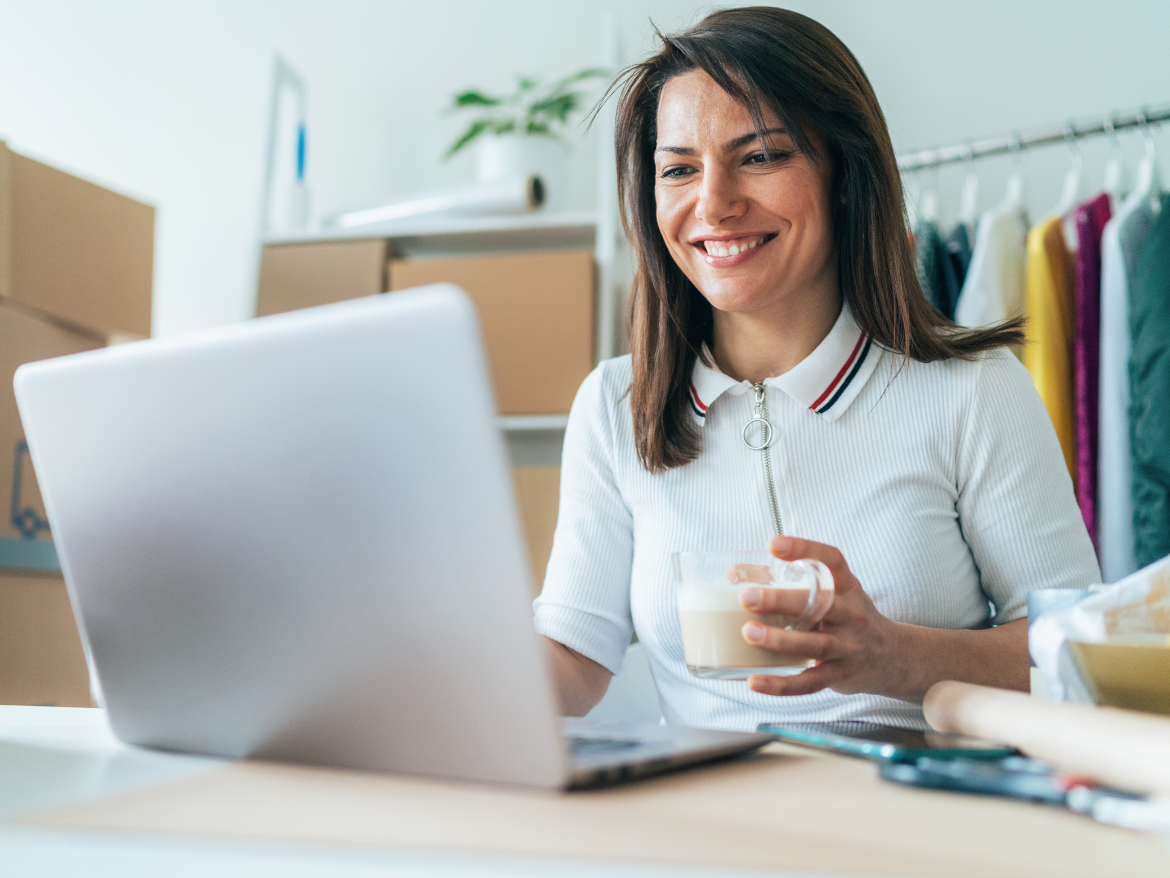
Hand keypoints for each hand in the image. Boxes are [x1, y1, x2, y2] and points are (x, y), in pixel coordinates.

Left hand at [739, 535, 910, 699]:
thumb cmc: (847, 618)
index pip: (832, 560)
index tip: (774, 544)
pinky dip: (781, 685)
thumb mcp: (831, 594)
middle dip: (781, 600)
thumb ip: (786, 582)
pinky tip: (754, 681)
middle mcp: (852, 615)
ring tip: (748, 632)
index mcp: (847, 588)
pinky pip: (810, 683)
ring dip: (780, 640)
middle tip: (746, 597)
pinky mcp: (840, 676)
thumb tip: (733, 574)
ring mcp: (848, 647)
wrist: (893, 657)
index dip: (805, 549)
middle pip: (821, 605)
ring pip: (815, 645)